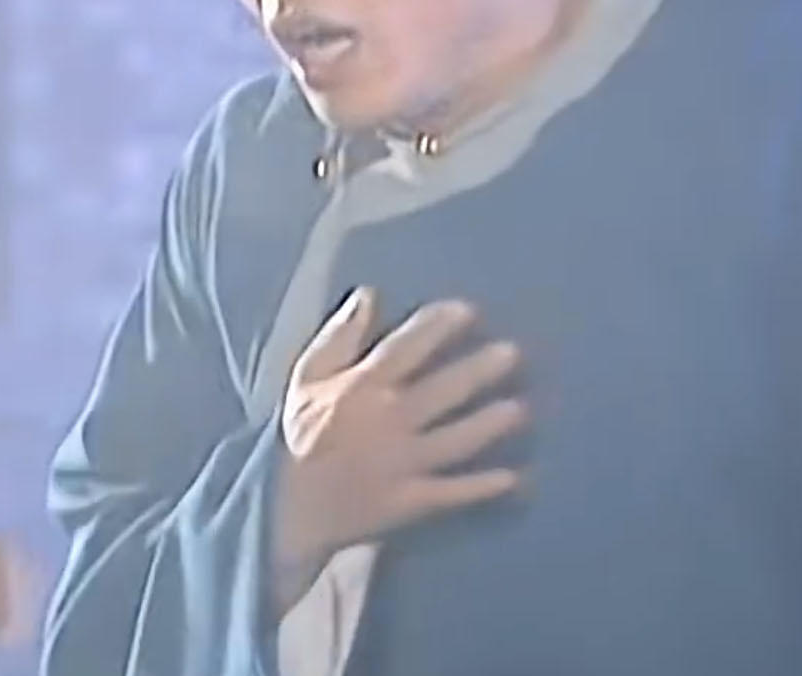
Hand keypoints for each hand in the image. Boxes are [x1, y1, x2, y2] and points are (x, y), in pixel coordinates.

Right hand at [273, 288, 526, 604]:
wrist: (281, 507)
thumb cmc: (298, 434)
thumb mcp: (306, 376)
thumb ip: (338, 336)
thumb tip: (368, 294)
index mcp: (360, 387)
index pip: (405, 348)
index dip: (437, 327)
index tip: (468, 310)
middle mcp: (387, 421)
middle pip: (441, 391)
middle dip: (478, 371)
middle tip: (512, 353)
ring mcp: (401, 464)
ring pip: (453, 440)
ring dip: (488, 425)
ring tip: (519, 409)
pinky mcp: (407, 502)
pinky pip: (450, 493)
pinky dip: (480, 487)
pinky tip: (514, 478)